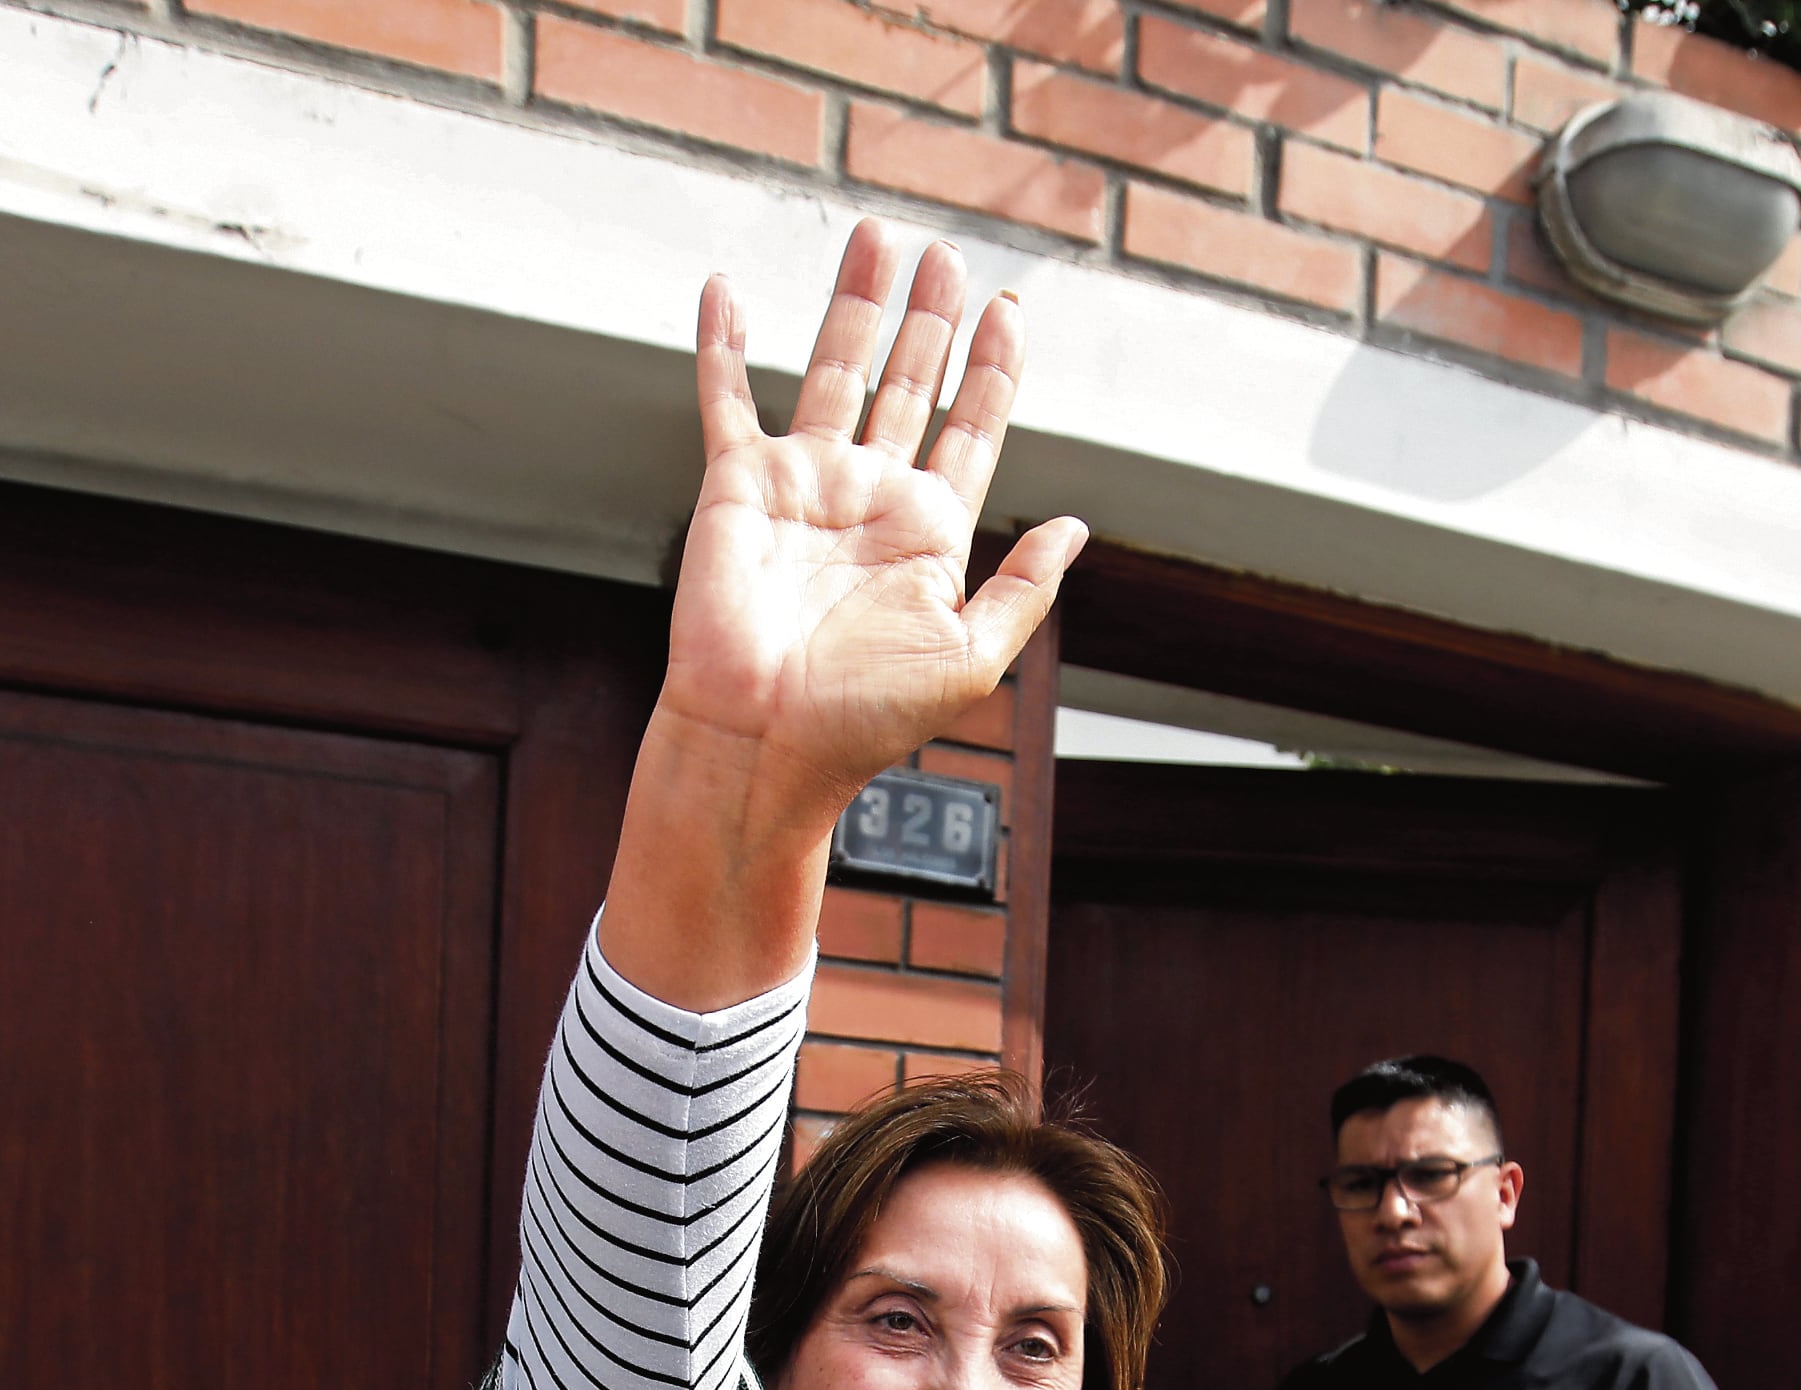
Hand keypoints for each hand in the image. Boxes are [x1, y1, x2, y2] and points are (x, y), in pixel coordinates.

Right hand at [594, 220, 1085, 1005]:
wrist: (765, 741)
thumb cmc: (864, 719)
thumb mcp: (974, 655)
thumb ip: (1025, 589)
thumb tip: (1076, 526)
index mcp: (931, 534)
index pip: (970, 430)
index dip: (991, 370)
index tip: (1011, 312)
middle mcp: (870, 498)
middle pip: (909, 384)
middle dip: (932, 319)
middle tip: (947, 257)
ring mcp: (805, 486)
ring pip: (836, 369)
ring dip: (856, 303)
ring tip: (878, 238)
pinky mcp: (739, 485)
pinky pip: (729, 399)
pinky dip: (723, 344)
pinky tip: (725, 289)